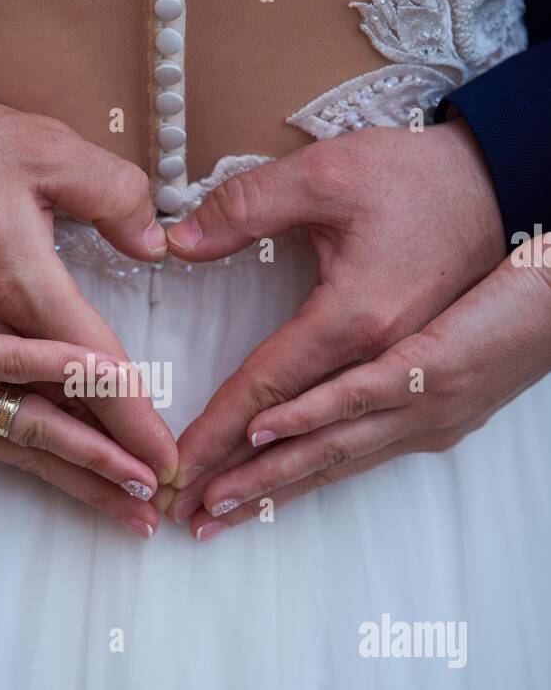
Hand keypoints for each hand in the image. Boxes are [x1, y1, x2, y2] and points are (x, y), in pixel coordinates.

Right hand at [0, 89, 176, 483]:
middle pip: (54, 418)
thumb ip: (108, 194)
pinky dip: (21, 426)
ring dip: (68, 466)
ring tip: (113, 497)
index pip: (90, 370)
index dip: (131, 419)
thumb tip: (154, 244)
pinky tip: (46, 449)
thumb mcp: (37, 147)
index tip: (164, 458)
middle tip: (150, 501)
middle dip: (106, 466)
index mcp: (14, 285)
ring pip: (16, 425)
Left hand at [0, 163, 161, 537]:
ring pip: (31, 422)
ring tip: (140, 470)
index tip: (126, 497)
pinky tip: (100, 374)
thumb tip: (6, 359)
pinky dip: (56, 366)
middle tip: (149, 513)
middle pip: (39, 456)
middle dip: (100, 487)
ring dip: (95, 447)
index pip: (26, 451)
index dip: (81, 477)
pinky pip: (3, 360)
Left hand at [165, 119, 505, 518]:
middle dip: (237, 480)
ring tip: (223, 515)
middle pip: (297, 440)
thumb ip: (247, 207)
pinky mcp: (435, 388)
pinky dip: (322, 463)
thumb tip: (179, 242)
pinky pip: (367, 440)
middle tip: (186, 513)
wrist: (510, 183)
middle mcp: (389, 365)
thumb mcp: (328, 174)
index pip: (267, 387)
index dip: (216, 430)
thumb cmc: (426, 177)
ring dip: (275, 488)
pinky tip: (293, 482)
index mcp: (358, 317)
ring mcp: (420, 386)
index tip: (178, 464)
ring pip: (334, 452)